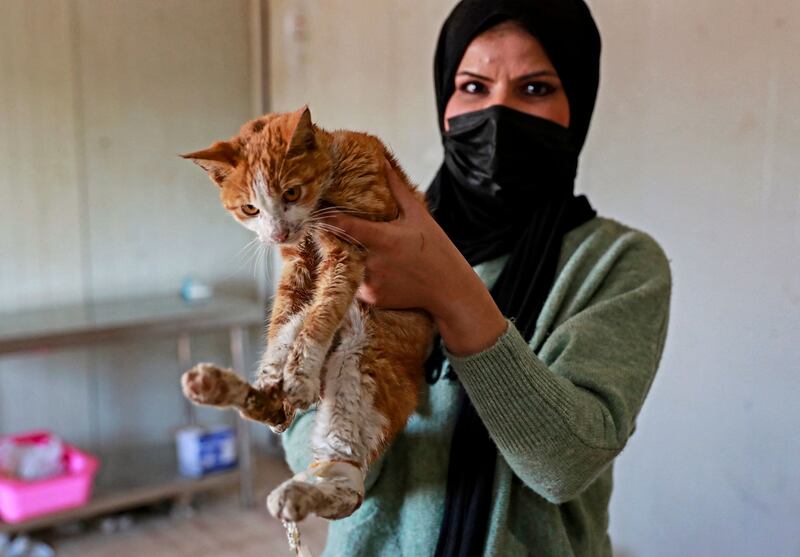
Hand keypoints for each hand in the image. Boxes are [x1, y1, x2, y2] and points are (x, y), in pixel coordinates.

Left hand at [325, 160, 506, 355]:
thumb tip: (383, 162)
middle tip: (330, 231)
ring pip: (348, 267)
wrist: (449, 289)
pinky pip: (357, 285)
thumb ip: (397, 189)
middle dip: (336, 239)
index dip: (325, 217)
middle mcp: (372, 261)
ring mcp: (370, 282)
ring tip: (360, 253)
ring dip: (350, 259)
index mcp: (381, 238)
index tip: (314, 211)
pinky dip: (361, 277)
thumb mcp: (418, 216)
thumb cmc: (436, 249)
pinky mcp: (372, 299)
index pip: (342, 225)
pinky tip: (376, 272)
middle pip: (340, 246)